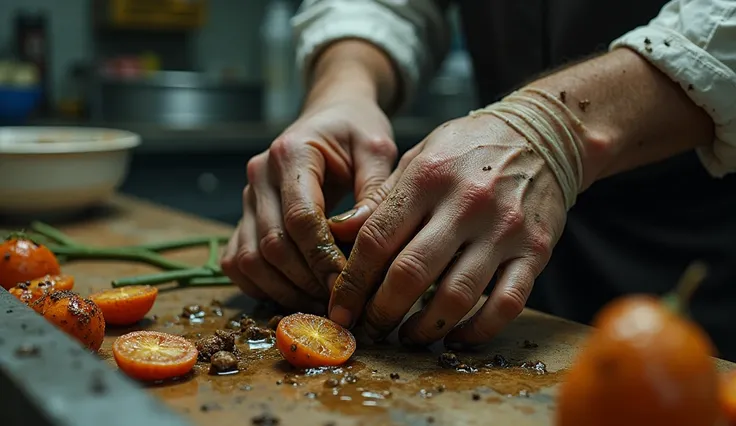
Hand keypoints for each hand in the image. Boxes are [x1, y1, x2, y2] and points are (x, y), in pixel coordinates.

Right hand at [220, 95, 397, 312]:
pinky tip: (296, 295)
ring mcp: (246, 197)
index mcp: (291, 152)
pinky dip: (262, 286)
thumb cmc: (357, 132)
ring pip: (250, 259)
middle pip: (272, 244)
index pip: (300, 217)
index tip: (349, 283)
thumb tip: (359, 237)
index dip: (323, 257)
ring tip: (321, 304)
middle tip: (340, 302)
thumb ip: (375, 190)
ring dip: (284, 289)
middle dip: (307, 280)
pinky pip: (238, 262)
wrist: (332, 116)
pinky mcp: (243, 217)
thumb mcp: (377, 149)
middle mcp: (259, 175)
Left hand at [328, 113, 567, 346]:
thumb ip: (382, 198)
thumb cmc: (469, 149)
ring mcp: (504, 230)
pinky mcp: (536, 251)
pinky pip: (506, 305)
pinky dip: (477, 331)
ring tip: (407, 336)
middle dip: (380, 312)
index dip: (352, 283)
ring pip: (457, 298)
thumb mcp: (420, 158)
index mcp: (428, 178)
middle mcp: (466, 204)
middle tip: (368, 329)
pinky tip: (456, 337)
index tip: (340, 309)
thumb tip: (338, 233)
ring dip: (425, 328)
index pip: (377, 240)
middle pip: (410, 274)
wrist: (543, 134)